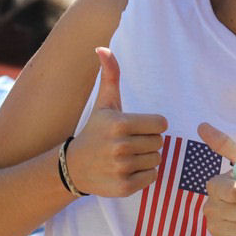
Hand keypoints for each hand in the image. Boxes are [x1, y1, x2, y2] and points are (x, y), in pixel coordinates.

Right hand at [66, 48, 167, 196]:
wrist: (74, 167)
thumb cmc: (95, 131)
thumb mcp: (104, 104)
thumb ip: (110, 75)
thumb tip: (102, 48)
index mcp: (119, 124)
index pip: (161, 124)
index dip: (151, 125)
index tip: (136, 128)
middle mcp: (120, 146)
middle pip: (159, 143)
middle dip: (148, 142)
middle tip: (130, 143)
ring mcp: (122, 168)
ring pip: (157, 160)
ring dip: (146, 158)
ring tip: (127, 156)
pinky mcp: (124, 187)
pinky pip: (152, 177)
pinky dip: (144, 175)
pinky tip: (127, 170)